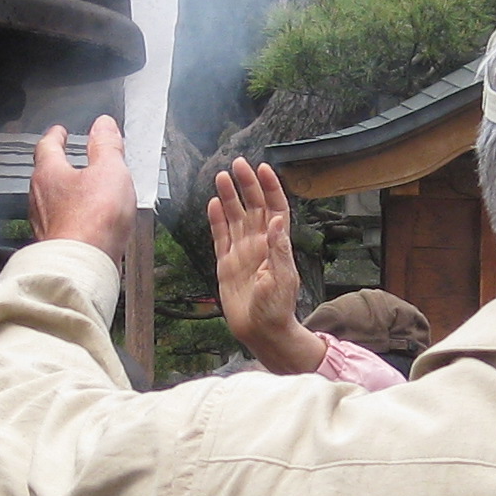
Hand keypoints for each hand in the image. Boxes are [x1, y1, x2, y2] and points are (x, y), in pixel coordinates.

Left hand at [30, 116, 136, 272]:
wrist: (82, 265)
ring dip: (64, 193)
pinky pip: (59, 223)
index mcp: (49, 173)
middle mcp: (39, 197)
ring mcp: (43, 223)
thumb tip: (104, 125)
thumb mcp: (109, 171)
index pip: (47, 146)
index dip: (55, 136)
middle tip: (70, 158)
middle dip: (58, 164)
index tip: (60, 131)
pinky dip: (70, 217)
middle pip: (45, 173)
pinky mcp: (52, 244)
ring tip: (82, 190)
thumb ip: (107, 146)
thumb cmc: (93, 220)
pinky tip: (85, 222)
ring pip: (50, 200)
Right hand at [210, 156, 325, 374]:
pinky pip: (221, 236)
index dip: (270, 188)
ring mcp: (242, 252)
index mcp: (276, 244)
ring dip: (229, 197)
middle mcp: (259, 244)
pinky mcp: (227, 263)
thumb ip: (278, 249)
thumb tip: (275, 220)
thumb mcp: (282, 279)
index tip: (263, 168)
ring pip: (235, 217)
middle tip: (237, 164)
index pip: (275, 208)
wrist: (261, 330)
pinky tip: (213, 204)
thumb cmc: (276, 308)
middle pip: (253, 206)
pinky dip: (217, 220)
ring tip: (221, 177)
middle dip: (247, 185)